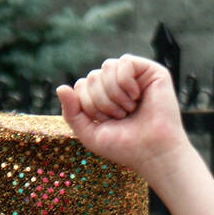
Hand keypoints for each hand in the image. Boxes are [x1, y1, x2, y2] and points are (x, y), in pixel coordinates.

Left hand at [57, 55, 188, 180]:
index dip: (87, 105)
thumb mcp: (89, 134)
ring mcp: (133, 77)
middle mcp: (117, 85)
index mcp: (102, 98)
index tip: (105, 122)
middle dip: (101, 101)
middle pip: (92, 76)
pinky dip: (126, 82)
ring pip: (106, 67)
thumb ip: (71, 113)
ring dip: (114, 94)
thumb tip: (60, 87)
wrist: (153, 152)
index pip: (80, 86)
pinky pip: (124, 62)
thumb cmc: (125, 146)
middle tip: (120, 117)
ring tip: (129, 109)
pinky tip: (137, 96)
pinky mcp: (150, 71)